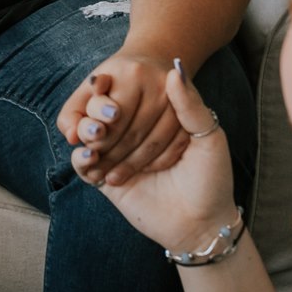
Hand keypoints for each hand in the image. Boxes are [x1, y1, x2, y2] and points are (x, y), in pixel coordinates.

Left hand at [56, 50, 189, 187]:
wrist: (153, 65)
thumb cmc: (112, 84)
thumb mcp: (86, 93)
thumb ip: (71, 116)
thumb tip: (72, 138)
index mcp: (130, 73)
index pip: (112, 116)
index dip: (100, 138)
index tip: (89, 153)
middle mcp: (157, 82)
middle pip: (133, 132)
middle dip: (112, 156)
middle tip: (97, 173)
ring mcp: (178, 100)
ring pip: (153, 142)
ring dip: (131, 165)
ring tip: (113, 177)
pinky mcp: (195, 113)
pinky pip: (173, 147)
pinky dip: (156, 162)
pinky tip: (140, 170)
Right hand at [88, 60, 238, 255]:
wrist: (202, 224)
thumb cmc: (211, 179)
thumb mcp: (208, 136)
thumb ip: (190, 103)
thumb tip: (176, 68)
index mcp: (157, 121)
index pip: (128, 98)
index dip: (113, 88)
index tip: (106, 79)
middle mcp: (135, 137)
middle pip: (104, 117)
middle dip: (97, 111)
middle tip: (104, 112)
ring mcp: (118, 159)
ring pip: (90, 139)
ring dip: (87, 133)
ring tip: (94, 133)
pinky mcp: (106, 182)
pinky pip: (84, 167)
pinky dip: (80, 158)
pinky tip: (88, 154)